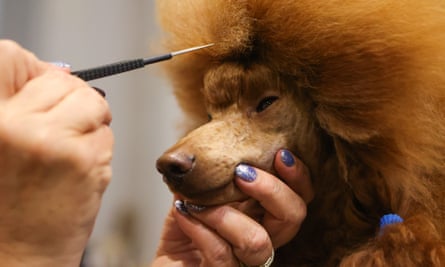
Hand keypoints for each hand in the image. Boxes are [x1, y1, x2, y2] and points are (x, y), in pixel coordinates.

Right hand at [0, 40, 112, 266]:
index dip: (32, 69)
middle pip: (62, 79)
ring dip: (89, 123)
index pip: (9, 56)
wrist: (16, 257)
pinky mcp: (83, 160)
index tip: (42, 85)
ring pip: (91, 101)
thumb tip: (56, 71)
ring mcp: (50, 140)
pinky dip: (98, 147)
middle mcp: (12, 124)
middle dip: (70, 99)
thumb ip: (19, 104)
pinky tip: (78, 171)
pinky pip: (105, 132)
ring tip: (69, 153)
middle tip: (62, 130)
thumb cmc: (6, 206)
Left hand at [152, 149, 312, 266]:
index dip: (298, 178)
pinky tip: (184, 213)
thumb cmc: (182, 234)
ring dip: (225, 214)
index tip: (281, 155)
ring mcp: (243, 263)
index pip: (297, 199)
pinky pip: (220, 253)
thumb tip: (204, 149)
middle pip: (293, 218)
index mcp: (260, 218)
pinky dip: (199, 228)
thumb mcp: (193, 198)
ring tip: (196, 203)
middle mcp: (260, 240)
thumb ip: (204, 177)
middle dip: (272, 190)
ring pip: (258, 241)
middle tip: (242, 173)